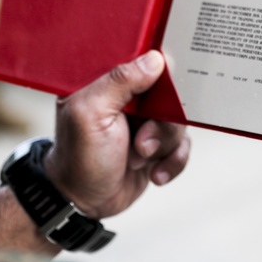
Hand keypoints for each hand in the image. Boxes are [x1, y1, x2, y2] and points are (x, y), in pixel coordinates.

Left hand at [44, 51, 190, 218]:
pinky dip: (173, 161)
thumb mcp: (92, 114)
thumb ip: (120, 82)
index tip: (162, 93)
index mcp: (107, 82)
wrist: (84, 202)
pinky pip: (182, 144)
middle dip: (161, 123)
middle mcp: (128, 98)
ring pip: (178, 121)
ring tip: (138, 159)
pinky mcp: (158, 144)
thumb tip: (155, 59)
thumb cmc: (79, 157)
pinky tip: (154, 173)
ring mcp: (145, 121)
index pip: (141, 61)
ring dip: (163, 145)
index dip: (158, 73)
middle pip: (168, 94)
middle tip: (141, 143)